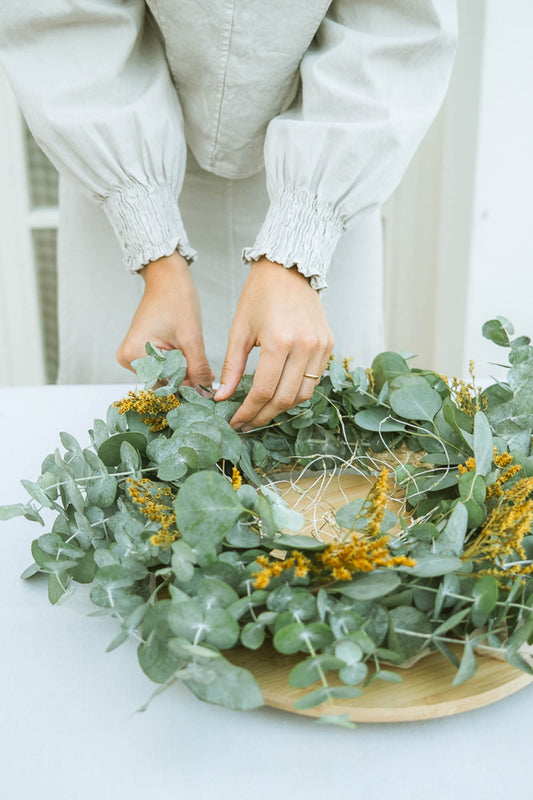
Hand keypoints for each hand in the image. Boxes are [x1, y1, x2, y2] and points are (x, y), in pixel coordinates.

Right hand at [116, 252, 213, 389]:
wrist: (166, 279)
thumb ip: (199, 369)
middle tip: (209, 382)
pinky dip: (177, 369)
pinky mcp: (139, 353)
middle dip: (187, 383)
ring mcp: (131, 356)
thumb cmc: (176, 300)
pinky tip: (193, 366)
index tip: (207, 393)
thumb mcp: (192, 339)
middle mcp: (127, 358)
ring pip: (163, 378)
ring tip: (204, 372)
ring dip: (184, 377)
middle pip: (162, 383)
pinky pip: (160, 369)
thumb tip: (206, 394)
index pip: (164, 384)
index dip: (188, 389)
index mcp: (135, 354)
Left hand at [215, 257, 333, 428]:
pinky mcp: (329, 346)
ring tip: (261, 411)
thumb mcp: (239, 330)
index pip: (264, 391)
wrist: (289, 269)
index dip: (248, 411)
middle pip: (285, 399)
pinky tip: (279, 393)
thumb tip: (222, 397)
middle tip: (246, 423)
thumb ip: (231, 367)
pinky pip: (313, 380)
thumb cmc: (259, 295)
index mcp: (279, 342)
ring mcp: (321, 347)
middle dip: (263, 416)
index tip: (235, 421)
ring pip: (303, 395)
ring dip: (281, 408)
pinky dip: (295, 392)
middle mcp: (305, 347)